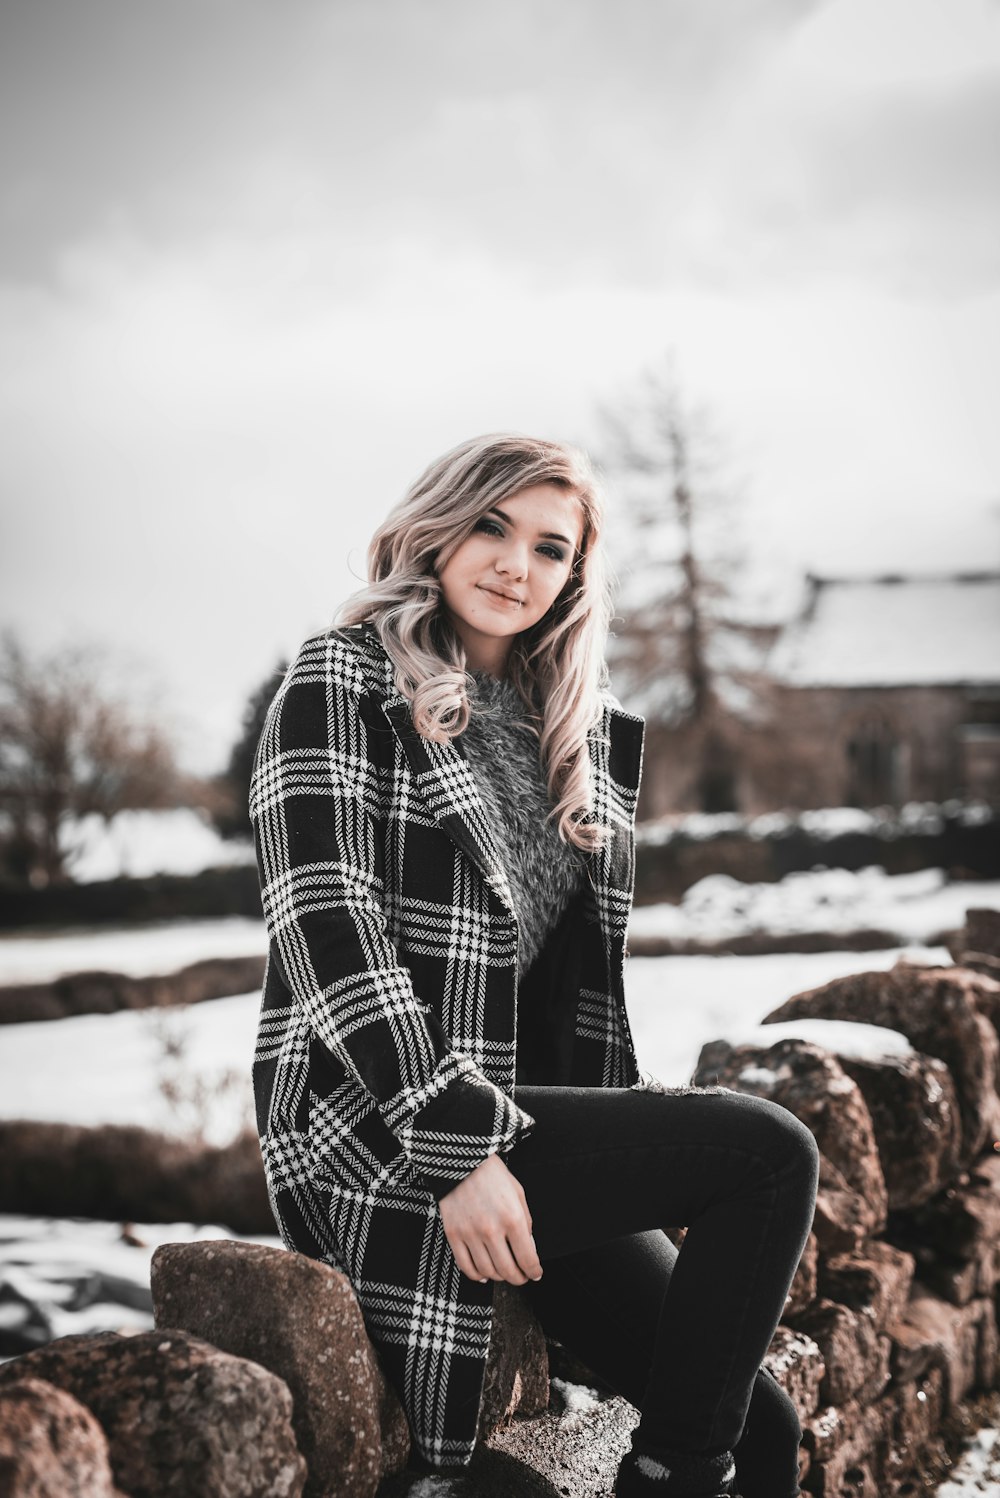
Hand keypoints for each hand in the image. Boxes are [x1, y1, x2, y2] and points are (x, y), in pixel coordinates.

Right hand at [438, 1152, 542, 1285]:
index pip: (527, 1259)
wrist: (461, 1160)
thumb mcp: (518, 1193)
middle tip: (522, 1276)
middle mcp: (491, 1229)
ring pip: (488, 1272)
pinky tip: (484, 1273)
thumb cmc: (493, 1174)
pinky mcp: (453, 1234)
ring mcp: (470, 1233)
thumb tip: (529, 1248)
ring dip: (499, 1277)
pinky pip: (466, 1266)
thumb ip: (526, 1222)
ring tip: (504, 1272)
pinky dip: (477, 1275)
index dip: (534, 1271)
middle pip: (508, 1270)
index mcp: (512, 1218)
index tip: (536, 1274)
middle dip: (519, 1278)